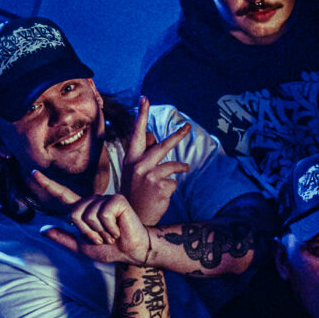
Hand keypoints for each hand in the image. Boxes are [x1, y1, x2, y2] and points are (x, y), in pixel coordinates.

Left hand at [34, 175, 151, 263]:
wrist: (132, 251)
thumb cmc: (110, 249)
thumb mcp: (82, 247)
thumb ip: (64, 238)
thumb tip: (42, 230)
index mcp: (83, 210)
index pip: (62, 195)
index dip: (47, 184)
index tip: (33, 172)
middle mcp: (92, 201)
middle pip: (74, 214)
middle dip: (87, 232)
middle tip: (102, 238)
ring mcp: (105, 199)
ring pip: (88, 216)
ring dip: (100, 232)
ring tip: (112, 234)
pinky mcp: (117, 200)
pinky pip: (103, 215)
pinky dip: (110, 228)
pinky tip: (118, 229)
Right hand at [122, 97, 190, 226]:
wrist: (132, 219)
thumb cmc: (135, 194)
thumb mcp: (134, 173)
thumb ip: (145, 156)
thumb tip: (156, 137)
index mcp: (131, 159)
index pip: (137, 133)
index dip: (141, 115)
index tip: (145, 98)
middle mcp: (138, 165)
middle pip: (162, 145)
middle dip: (177, 136)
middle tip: (187, 126)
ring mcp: (149, 175)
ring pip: (173, 164)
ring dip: (180, 167)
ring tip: (184, 168)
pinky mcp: (159, 186)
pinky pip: (174, 181)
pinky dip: (172, 188)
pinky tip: (163, 195)